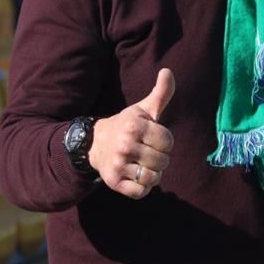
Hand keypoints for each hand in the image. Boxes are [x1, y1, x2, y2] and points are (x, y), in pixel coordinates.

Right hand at [90, 68, 174, 198]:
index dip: (164, 141)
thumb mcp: (143, 109)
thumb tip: (168, 71)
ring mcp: (117, 165)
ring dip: (153, 173)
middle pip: (163, 161)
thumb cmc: (127, 125)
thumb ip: (160, 93)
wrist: (95, 144)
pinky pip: (142, 192)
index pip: (168, 141)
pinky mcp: (113, 182)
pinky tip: (136, 176)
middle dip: (159, 158)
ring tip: (142, 163)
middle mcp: (124, 145)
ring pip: (154, 177)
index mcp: (134, 126)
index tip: (152, 138)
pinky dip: (143, 187)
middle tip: (146, 151)